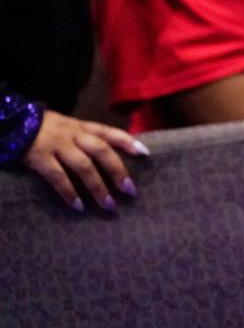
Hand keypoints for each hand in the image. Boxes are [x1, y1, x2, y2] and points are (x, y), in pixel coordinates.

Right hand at [21, 110, 148, 211]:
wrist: (8, 122)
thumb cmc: (41, 129)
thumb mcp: (65, 126)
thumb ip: (84, 137)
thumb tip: (108, 156)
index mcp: (79, 126)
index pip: (108, 132)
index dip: (128, 141)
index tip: (145, 153)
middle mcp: (71, 134)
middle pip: (101, 151)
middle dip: (118, 171)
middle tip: (130, 191)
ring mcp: (55, 145)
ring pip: (83, 166)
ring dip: (98, 187)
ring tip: (109, 205)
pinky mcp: (39, 157)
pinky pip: (58, 177)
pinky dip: (70, 192)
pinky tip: (79, 206)